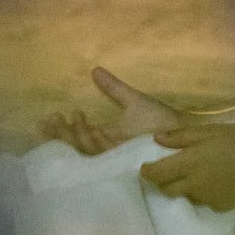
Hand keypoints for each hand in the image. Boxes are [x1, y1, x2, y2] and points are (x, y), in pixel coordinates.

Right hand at [39, 67, 181, 154]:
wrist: (184, 138)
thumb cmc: (161, 121)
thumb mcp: (132, 101)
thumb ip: (113, 88)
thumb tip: (94, 69)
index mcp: (110, 137)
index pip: (82, 134)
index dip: (66, 127)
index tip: (55, 114)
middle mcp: (109, 149)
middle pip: (79, 144)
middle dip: (63, 133)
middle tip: (51, 118)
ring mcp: (115, 158)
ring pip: (86, 151)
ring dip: (72, 136)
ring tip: (68, 118)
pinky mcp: (122, 165)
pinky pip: (99, 158)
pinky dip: (88, 145)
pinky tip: (84, 130)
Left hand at [140, 122, 234, 211]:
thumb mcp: (209, 131)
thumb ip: (181, 137)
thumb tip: (156, 139)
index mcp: (189, 163)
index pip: (156, 174)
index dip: (146, 173)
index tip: (144, 168)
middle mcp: (195, 185)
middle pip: (167, 190)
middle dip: (161, 183)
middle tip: (163, 173)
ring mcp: (209, 199)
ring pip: (185, 198)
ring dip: (182, 189)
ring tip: (189, 177)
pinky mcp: (224, 207)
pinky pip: (204, 203)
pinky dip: (202, 195)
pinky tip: (211, 184)